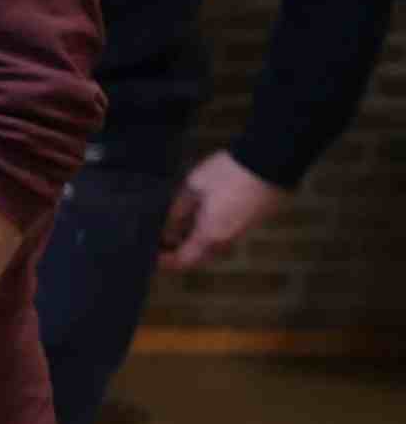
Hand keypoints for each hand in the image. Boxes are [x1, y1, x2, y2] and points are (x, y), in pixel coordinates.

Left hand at [163, 151, 286, 270]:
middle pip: (197, 258)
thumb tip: (166, 230)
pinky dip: (207, 232)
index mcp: (210, 235)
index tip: (152, 254)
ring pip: (211, 247)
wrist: (271, 161)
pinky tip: (199, 215)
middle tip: (160, 238)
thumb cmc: (231, 172)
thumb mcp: (193, 187)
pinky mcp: (250, 222)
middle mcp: (227, 240)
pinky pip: (224, 236)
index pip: (182, 262)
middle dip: (177, 252)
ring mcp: (241, 232)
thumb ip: (177, 212)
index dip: (164, 262)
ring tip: (176, 224)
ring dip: (193, 242)